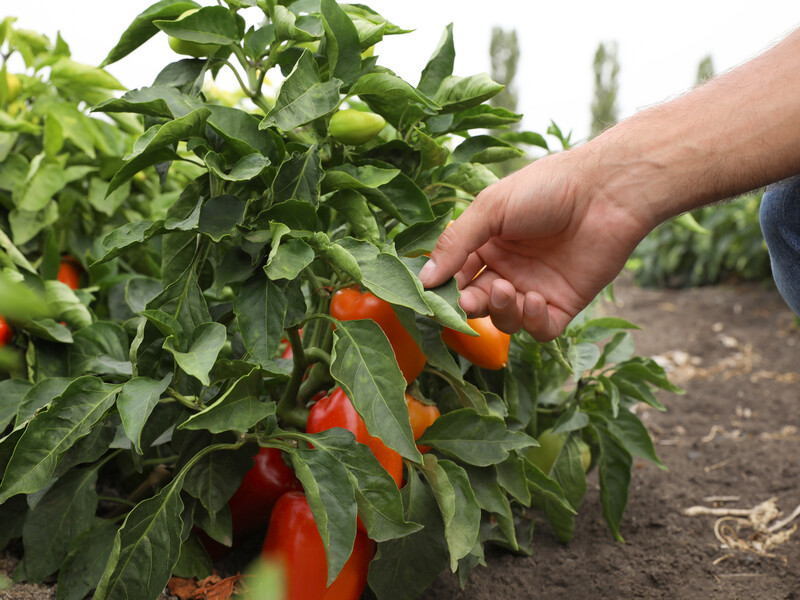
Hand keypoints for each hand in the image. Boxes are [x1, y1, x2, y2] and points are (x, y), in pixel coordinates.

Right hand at [418, 149, 651, 340]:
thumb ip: (456, 243)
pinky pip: (539, 330)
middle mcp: (508, 268)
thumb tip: (424, 279)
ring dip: (500, 311)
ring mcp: (535, 287)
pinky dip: (531, 322)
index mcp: (487, 243)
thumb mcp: (491, 208)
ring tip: (508, 290)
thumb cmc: (547, 189)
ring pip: (504, 319)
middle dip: (470, 304)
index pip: (454, 274)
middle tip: (470, 300)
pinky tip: (534, 299)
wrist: (607, 192)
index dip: (443, 287)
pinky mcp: (563, 304)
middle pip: (476, 301)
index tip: (432, 295)